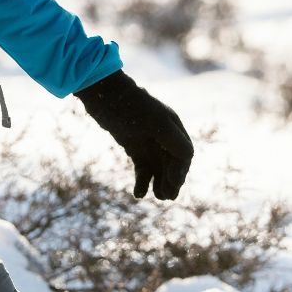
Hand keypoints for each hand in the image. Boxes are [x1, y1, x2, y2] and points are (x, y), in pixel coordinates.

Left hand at [72, 70, 192, 199]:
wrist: (102, 95)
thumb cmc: (130, 106)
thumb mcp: (156, 122)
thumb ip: (174, 140)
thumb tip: (189, 158)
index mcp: (173, 126)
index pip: (184, 154)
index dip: (181, 170)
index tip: (172, 183)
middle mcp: (163, 135)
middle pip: (173, 164)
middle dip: (171, 181)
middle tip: (165, 196)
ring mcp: (148, 142)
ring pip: (159, 169)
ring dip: (159, 183)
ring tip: (157, 197)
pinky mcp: (134, 147)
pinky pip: (143, 169)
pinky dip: (142, 181)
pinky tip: (138, 193)